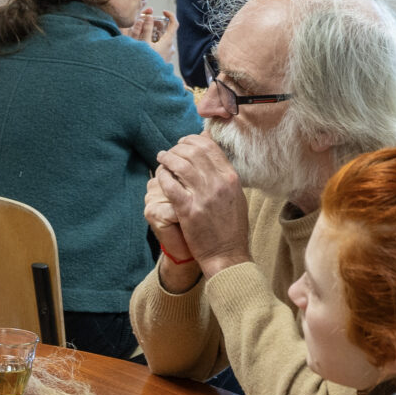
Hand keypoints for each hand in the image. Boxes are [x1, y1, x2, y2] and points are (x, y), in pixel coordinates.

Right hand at [135, 6, 178, 63]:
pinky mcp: (163, 60)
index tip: (163, 12)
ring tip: (142, 34)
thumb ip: (147, 29)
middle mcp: (170, 47)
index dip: (170, 15)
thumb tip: (150, 16)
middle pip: (166, 31)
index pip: (174, 24)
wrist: (147, 82)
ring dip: (154, 34)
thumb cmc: (145, 63)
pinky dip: (153, 42)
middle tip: (146, 23)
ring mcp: (167, 54)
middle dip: (157, 25)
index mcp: (167, 41)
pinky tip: (144, 46)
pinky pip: (160, 47)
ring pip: (162, 39)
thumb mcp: (144, 44)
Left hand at [152, 134, 250, 273]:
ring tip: (161, 158)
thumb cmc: (231, 228)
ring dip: (167, 158)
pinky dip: (163, 176)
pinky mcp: (188, 209)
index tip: (184, 142)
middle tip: (170, 150)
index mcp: (231, 178)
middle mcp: (218, 183)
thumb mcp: (236, 196)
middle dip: (178, 147)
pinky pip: (171, 184)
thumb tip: (213, 158)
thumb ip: (225, 177)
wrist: (228, 254)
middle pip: (194, 151)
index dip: (193, 140)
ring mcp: (203, 196)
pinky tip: (159, 175)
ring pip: (180, 164)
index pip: (210, 147)